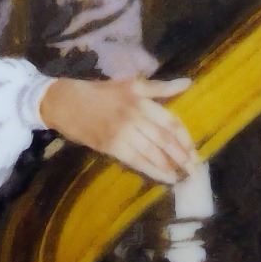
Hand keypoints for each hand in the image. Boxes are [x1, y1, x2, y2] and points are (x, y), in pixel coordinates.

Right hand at [38, 77, 197, 184]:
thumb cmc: (99, 93)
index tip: (194, 150)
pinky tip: (166, 178)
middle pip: (164, 138)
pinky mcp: (111, 146)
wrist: (66, 103)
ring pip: (152, 152)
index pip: (169, 120)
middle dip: (182, 155)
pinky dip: (154, 171)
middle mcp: (134, 115)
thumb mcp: (130, 85)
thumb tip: (188, 83)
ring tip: (183, 176)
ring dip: (170, 165)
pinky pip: (137, 161)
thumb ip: (160, 87)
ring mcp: (122, 132)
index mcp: (140, 98)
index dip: (184, 137)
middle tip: (195, 169)